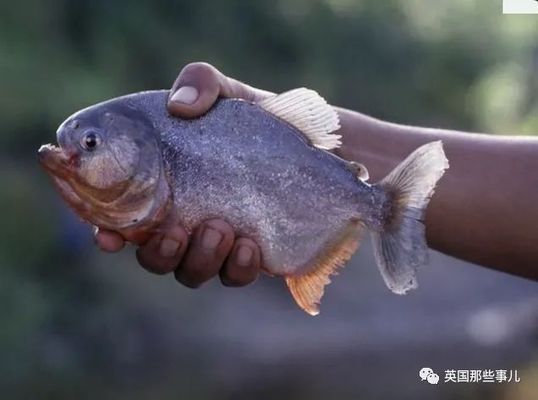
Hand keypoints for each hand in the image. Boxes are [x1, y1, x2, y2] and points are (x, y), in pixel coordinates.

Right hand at [95, 62, 272, 286]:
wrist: (314, 146)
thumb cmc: (258, 120)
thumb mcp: (229, 93)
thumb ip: (201, 83)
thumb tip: (179, 106)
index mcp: (166, 188)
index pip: (123, 218)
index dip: (107, 233)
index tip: (109, 237)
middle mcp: (185, 220)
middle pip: (152, 257)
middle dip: (158, 253)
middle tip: (177, 231)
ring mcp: (217, 243)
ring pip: (191, 272)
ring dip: (199, 259)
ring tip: (221, 229)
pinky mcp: (251, 256)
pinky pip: (234, 276)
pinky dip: (237, 268)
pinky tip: (250, 246)